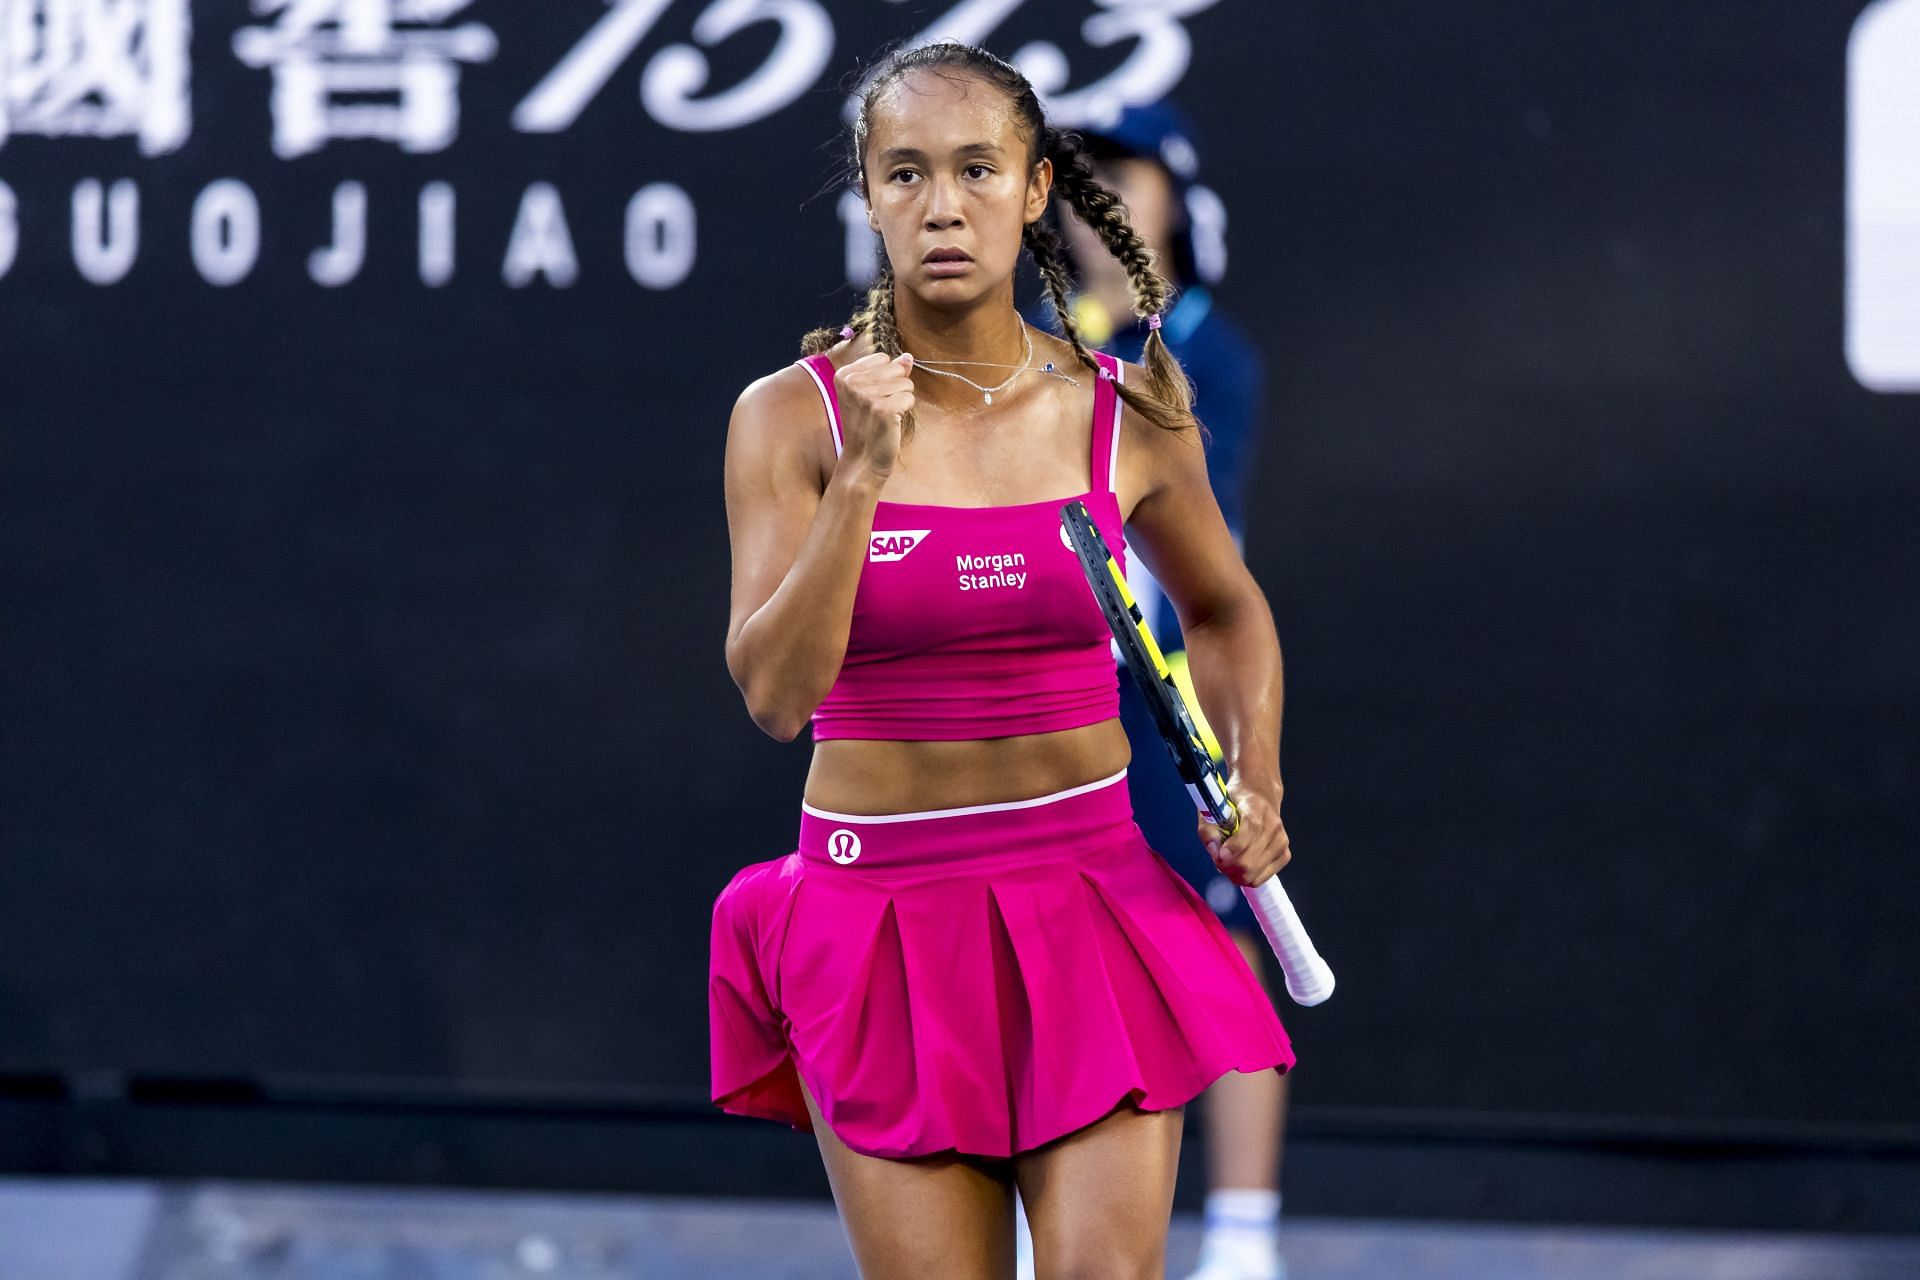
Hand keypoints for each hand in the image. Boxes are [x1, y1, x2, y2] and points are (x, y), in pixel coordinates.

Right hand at [833, 351, 913, 477]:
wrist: (863, 459)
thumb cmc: (868, 424)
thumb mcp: (871, 393)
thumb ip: (889, 371)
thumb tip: (908, 356)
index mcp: (844, 374)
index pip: (883, 358)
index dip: (886, 377)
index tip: (873, 397)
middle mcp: (852, 382)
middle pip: (896, 369)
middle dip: (896, 387)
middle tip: (880, 408)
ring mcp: (867, 396)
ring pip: (906, 383)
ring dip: (901, 400)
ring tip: (885, 415)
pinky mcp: (883, 409)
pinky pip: (909, 398)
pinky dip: (905, 411)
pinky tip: (891, 422)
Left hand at [1198, 771, 1290, 887]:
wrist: (1260, 797)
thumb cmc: (1234, 803)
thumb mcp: (1214, 807)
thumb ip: (1208, 829)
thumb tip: (1213, 851)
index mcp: (1256, 807)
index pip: (1251, 829)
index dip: (1235, 846)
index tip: (1221, 854)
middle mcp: (1273, 824)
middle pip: (1250, 859)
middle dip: (1228, 865)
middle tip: (1217, 860)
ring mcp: (1281, 841)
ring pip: (1254, 873)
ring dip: (1234, 873)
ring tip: (1227, 863)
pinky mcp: (1284, 854)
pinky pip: (1261, 878)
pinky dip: (1246, 877)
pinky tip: (1239, 866)